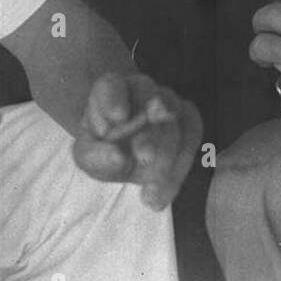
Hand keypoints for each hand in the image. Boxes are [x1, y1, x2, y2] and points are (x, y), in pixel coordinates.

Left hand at [72, 73, 201, 209]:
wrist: (123, 149)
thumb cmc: (102, 147)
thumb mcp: (88, 155)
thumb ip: (96, 155)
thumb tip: (118, 157)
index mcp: (111, 89)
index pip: (112, 86)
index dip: (115, 99)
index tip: (117, 118)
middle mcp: (142, 89)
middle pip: (151, 102)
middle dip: (150, 133)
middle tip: (145, 159)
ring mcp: (169, 101)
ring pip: (176, 120)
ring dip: (168, 156)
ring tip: (153, 190)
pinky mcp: (189, 119)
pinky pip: (192, 137)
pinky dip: (179, 167)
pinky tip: (162, 194)